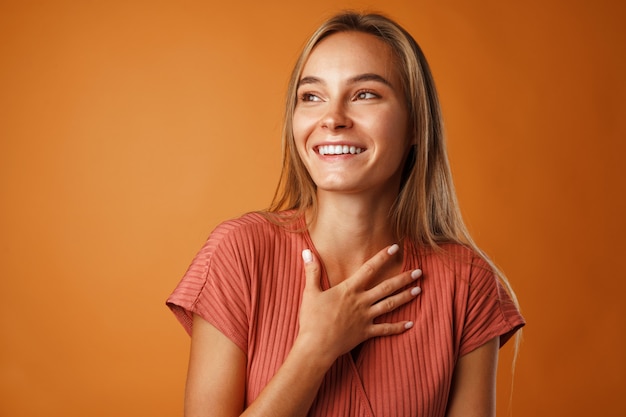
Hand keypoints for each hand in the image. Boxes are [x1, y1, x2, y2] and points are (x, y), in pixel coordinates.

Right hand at [297, 244, 421, 366]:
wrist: (316, 346)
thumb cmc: (312, 319)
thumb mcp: (310, 292)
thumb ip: (312, 271)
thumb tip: (306, 252)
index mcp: (349, 289)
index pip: (369, 269)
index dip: (382, 257)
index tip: (395, 248)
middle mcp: (361, 301)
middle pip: (387, 287)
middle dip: (404, 278)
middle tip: (419, 271)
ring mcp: (366, 318)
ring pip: (390, 305)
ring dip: (406, 297)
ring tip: (419, 289)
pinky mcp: (366, 332)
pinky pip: (386, 329)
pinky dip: (399, 327)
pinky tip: (410, 323)